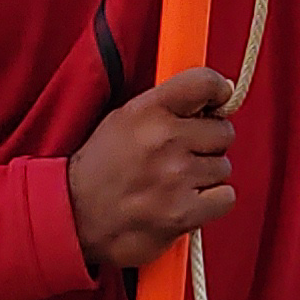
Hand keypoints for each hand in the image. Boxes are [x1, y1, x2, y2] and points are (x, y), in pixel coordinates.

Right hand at [69, 64, 235, 272]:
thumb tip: (218, 94)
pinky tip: (187, 200)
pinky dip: (211, 202)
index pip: (204, 83)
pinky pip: (225, 197)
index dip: (218, 91)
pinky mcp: (183, 212)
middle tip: (184, 154)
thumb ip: (167, 105)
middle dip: (209, 143)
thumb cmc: (101, 167)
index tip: (218, 101)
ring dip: (206, 176)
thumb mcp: (124, 118)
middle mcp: (163, 139)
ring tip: (176, 182)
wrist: (74, 216)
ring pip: (223, 167)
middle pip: (223, 131)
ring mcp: (175, 177)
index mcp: (147, 110)